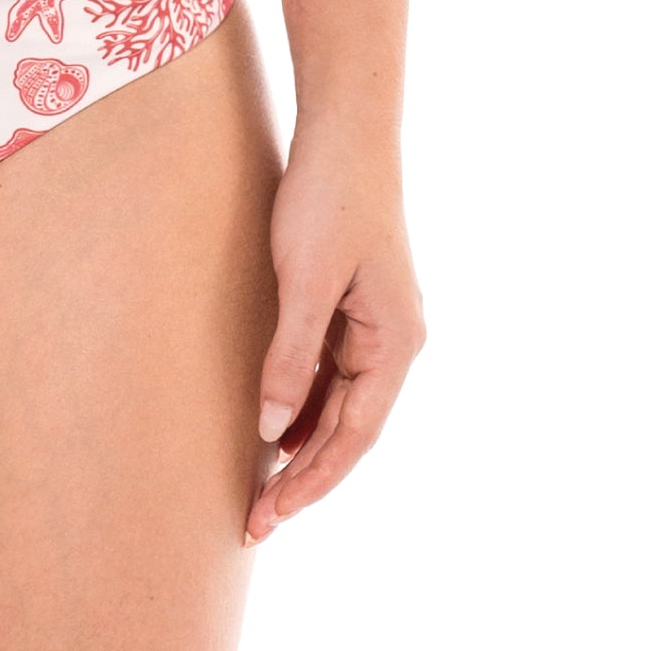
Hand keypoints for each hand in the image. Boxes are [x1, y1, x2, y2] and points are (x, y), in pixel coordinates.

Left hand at [246, 134, 424, 544]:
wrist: (346, 129)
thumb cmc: (329, 198)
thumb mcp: (304, 281)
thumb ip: (290, 357)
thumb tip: (272, 427)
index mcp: (396, 343)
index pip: (354, 436)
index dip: (312, 482)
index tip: (273, 516)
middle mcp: (395, 342)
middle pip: (349, 429)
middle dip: (303, 476)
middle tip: (254, 521)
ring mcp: (377, 323)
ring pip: (340, 405)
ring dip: (303, 444)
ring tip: (261, 488)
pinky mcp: (355, 304)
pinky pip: (331, 372)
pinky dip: (305, 402)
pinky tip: (276, 425)